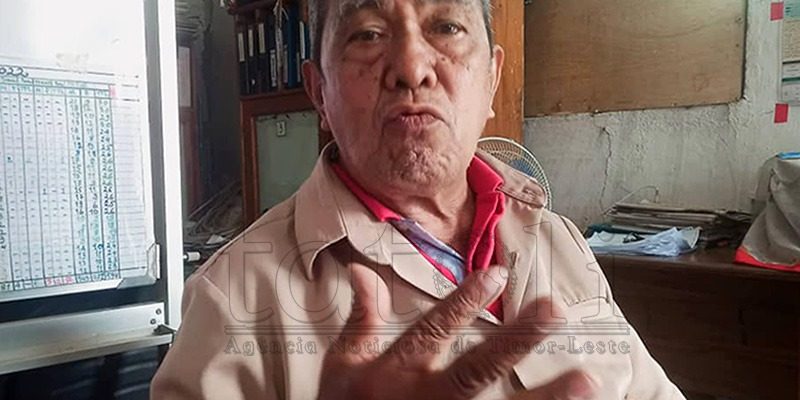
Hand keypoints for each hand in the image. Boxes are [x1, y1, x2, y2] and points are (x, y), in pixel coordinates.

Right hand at [317, 264, 598, 399]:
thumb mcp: (343, 366)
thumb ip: (360, 321)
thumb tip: (363, 270)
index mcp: (397, 372)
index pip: (433, 330)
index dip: (463, 301)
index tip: (497, 274)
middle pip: (476, 369)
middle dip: (516, 340)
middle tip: (553, 310)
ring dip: (545, 399)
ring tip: (586, 381)